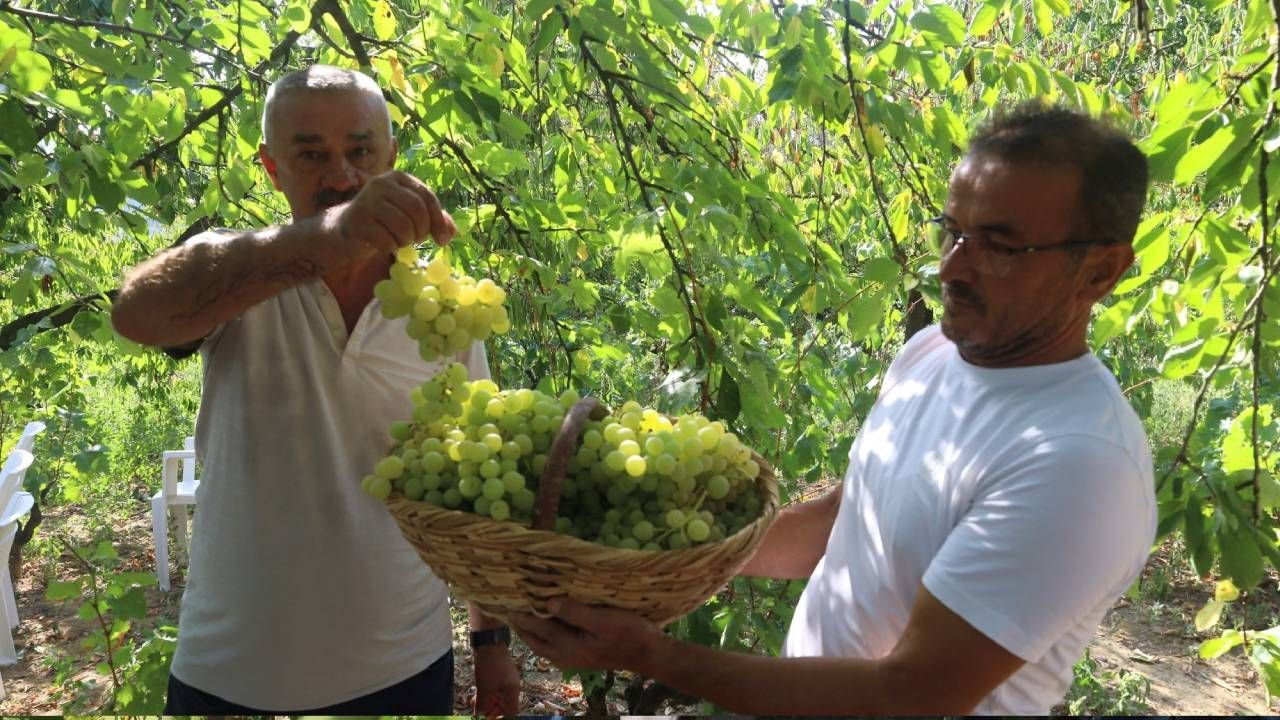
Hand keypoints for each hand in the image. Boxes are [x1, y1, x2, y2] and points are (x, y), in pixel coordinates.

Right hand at [324, 170, 455, 257]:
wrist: (346, 229)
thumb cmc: (384, 220)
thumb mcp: (409, 214)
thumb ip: (433, 219)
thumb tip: (452, 232)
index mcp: (398, 178)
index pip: (426, 196)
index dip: (439, 220)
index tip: (444, 240)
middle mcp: (381, 184)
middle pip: (417, 210)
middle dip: (422, 231)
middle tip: (417, 240)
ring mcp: (367, 201)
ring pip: (403, 226)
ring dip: (406, 241)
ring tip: (400, 240)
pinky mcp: (357, 221)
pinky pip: (386, 240)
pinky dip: (391, 248)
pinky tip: (385, 244)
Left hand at [473, 644, 520, 717]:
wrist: (488, 642)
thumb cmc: (488, 666)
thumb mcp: (483, 689)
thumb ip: (482, 705)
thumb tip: (479, 716)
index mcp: (513, 691)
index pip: (512, 712)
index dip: (501, 718)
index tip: (489, 718)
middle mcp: (513, 686)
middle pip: (505, 706)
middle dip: (492, 711)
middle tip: (480, 713)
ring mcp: (507, 679)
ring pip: (499, 697)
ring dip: (488, 703)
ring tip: (475, 704)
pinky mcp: (501, 673)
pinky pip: (496, 689)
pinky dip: (488, 694)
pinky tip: (477, 695)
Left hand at [510, 598, 663, 673]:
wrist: (648, 653)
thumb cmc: (628, 633)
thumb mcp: (603, 620)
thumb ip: (575, 612)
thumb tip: (548, 603)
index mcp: (568, 647)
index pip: (538, 628)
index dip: (523, 613)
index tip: (509, 598)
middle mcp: (565, 655)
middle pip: (534, 640)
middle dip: (521, 624)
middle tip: (508, 605)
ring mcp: (572, 657)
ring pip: (542, 644)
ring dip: (531, 629)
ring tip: (522, 611)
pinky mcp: (580, 655)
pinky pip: (553, 644)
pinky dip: (544, 632)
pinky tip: (547, 621)